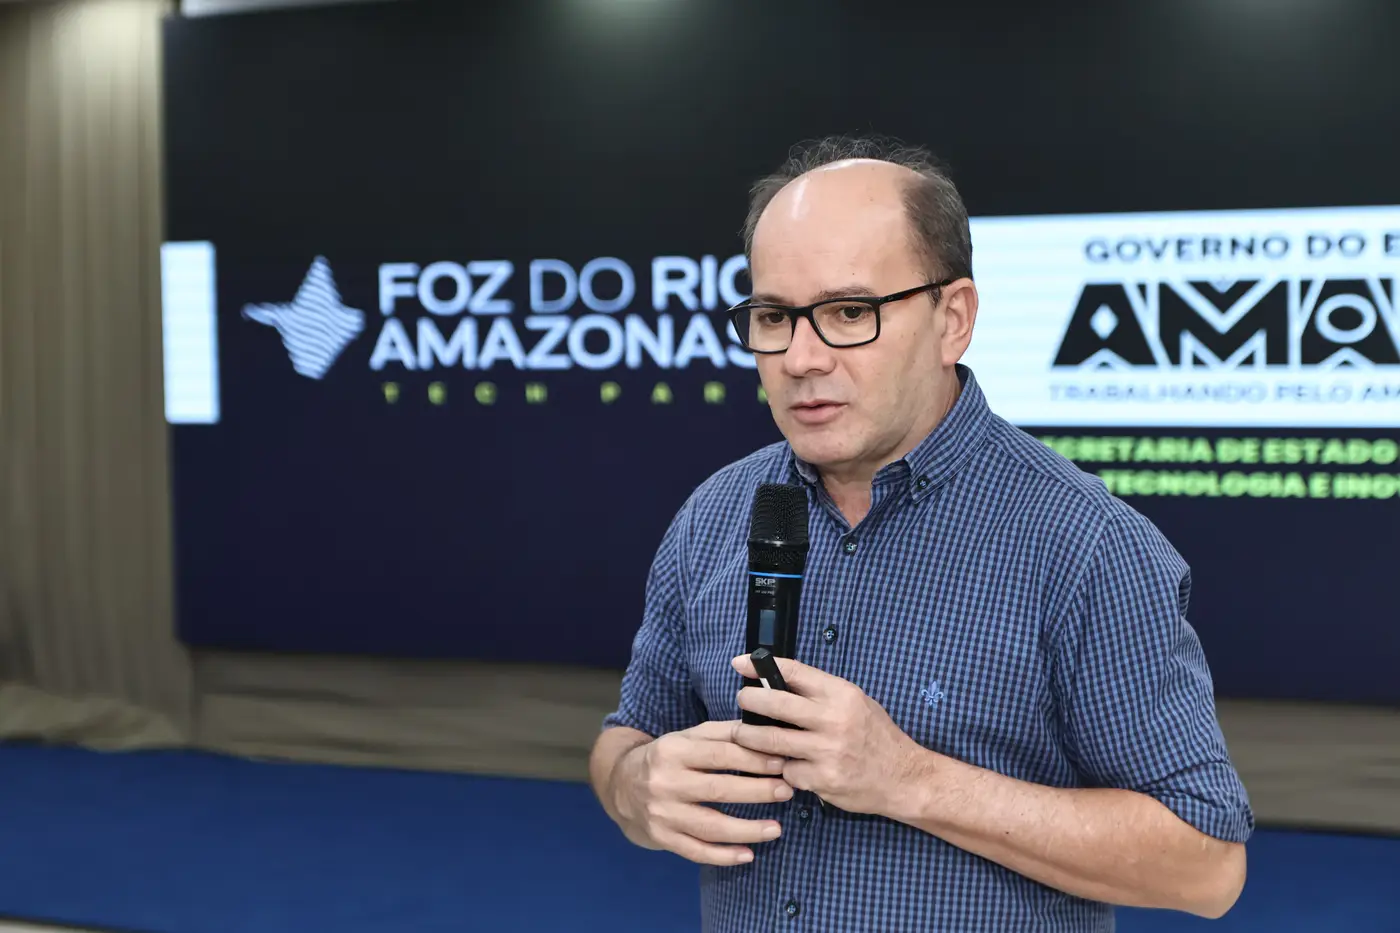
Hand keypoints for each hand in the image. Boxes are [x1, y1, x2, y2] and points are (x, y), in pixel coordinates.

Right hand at [609, 719, 794, 865]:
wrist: (621, 785)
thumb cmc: (667, 757)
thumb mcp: (687, 738)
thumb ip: (722, 733)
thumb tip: (763, 731)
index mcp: (672, 750)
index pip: (719, 754)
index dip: (752, 759)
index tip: (780, 763)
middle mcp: (664, 782)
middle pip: (717, 790)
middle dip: (757, 791)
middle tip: (787, 791)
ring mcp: (662, 814)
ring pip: (709, 826)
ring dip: (746, 830)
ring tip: (776, 829)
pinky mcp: (661, 838)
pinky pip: (696, 851)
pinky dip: (723, 856)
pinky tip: (748, 855)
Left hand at [731, 654, 927, 815]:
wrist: (904, 777)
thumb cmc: (876, 736)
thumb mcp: (855, 703)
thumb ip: (821, 693)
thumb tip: (779, 680)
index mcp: (841, 694)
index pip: (794, 671)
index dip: (761, 666)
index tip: (741, 663)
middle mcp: (833, 719)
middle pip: (775, 703)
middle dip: (749, 700)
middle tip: (741, 701)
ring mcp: (826, 751)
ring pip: (770, 740)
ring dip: (748, 737)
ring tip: (741, 734)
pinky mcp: (822, 779)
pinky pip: (786, 771)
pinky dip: (781, 769)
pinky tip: (783, 767)